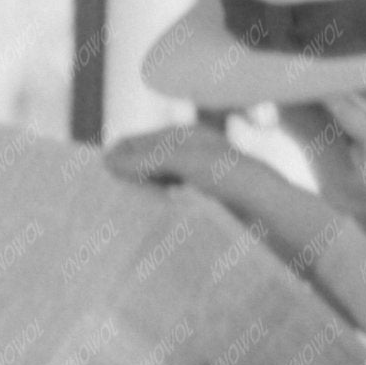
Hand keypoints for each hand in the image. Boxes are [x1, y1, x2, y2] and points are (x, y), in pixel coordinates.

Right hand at [105, 124, 273, 214]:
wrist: (273, 213)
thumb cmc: (232, 178)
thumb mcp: (185, 161)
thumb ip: (147, 158)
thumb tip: (107, 159)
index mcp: (188, 139)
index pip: (142, 142)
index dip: (119, 154)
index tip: (91, 173)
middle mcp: (194, 157)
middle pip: (150, 164)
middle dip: (127, 176)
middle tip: (98, 196)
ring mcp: (201, 184)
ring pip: (161, 187)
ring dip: (141, 197)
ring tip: (115, 214)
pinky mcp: (207, 208)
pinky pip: (173, 207)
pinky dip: (157, 212)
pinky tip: (146, 225)